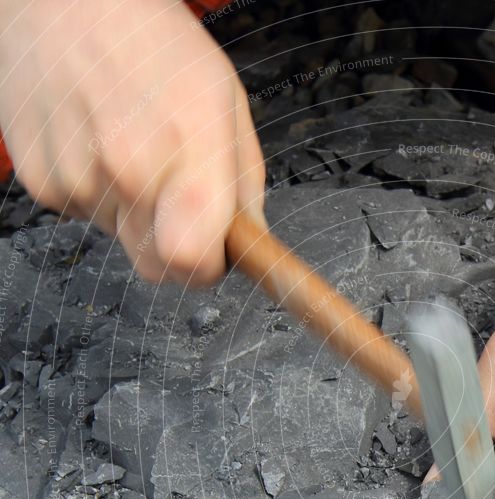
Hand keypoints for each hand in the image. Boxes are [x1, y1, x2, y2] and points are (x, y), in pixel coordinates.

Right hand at [0, 0, 264, 283]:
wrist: (64, 0)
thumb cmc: (155, 45)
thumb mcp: (226, 101)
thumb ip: (244, 184)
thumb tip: (247, 244)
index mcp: (188, 145)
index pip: (193, 260)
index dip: (207, 268)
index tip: (214, 253)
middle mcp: (127, 164)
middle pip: (156, 266)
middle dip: (172, 242)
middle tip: (174, 192)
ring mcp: (77, 174)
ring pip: (120, 240)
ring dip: (132, 212)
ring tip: (129, 149)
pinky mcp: (38, 179)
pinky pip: (83, 215)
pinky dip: (95, 193)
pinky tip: (95, 144)